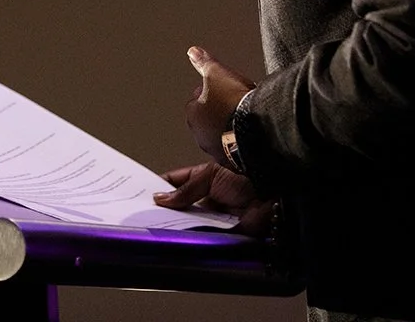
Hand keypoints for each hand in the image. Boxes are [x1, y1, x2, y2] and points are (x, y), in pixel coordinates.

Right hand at [154, 160, 274, 235]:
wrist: (270, 195)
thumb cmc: (245, 177)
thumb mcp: (209, 177)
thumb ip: (185, 190)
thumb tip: (161, 198)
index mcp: (202, 179)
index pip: (175, 183)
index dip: (160, 187)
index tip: (143, 194)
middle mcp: (206, 198)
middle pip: (180, 205)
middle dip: (166, 209)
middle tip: (146, 214)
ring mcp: (212, 215)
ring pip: (188, 222)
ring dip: (177, 224)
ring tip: (157, 226)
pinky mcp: (220, 232)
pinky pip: (201, 235)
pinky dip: (191, 237)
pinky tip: (179, 237)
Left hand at [184, 46, 254, 158]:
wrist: (258, 128)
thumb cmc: (235, 103)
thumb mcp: (217, 73)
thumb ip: (204, 63)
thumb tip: (193, 52)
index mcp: (194, 114)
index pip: (196, 102)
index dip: (211, 93)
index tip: (221, 90)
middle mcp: (201, 135)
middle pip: (208, 121)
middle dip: (219, 113)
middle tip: (234, 104)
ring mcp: (217, 150)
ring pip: (221, 136)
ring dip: (230, 129)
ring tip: (245, 118)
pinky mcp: (234, 161)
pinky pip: (236, 150)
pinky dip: (241, 142)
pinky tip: (251, 134)